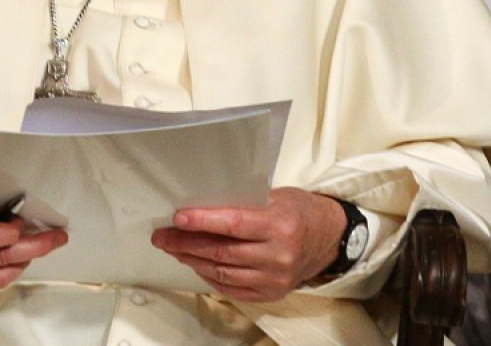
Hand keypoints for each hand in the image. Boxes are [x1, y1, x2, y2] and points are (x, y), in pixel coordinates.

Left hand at [152, 187, 346, 301]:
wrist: (327, 239)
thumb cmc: (299, 212)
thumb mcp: (277, 196)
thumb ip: (244, 203)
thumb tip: (202, 206)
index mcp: (281, 224)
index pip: (234, 224)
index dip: (202, 222)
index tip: (178, 218)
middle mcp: (278, 254)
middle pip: (222, 252)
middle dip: (186, 243)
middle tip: (163, 236)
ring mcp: (274, 278)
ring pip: (222, 272)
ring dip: (192, 260)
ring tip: (174, 249)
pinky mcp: (270, 293)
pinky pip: (231, 288)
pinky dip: (209, 276)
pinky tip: (196, 264)